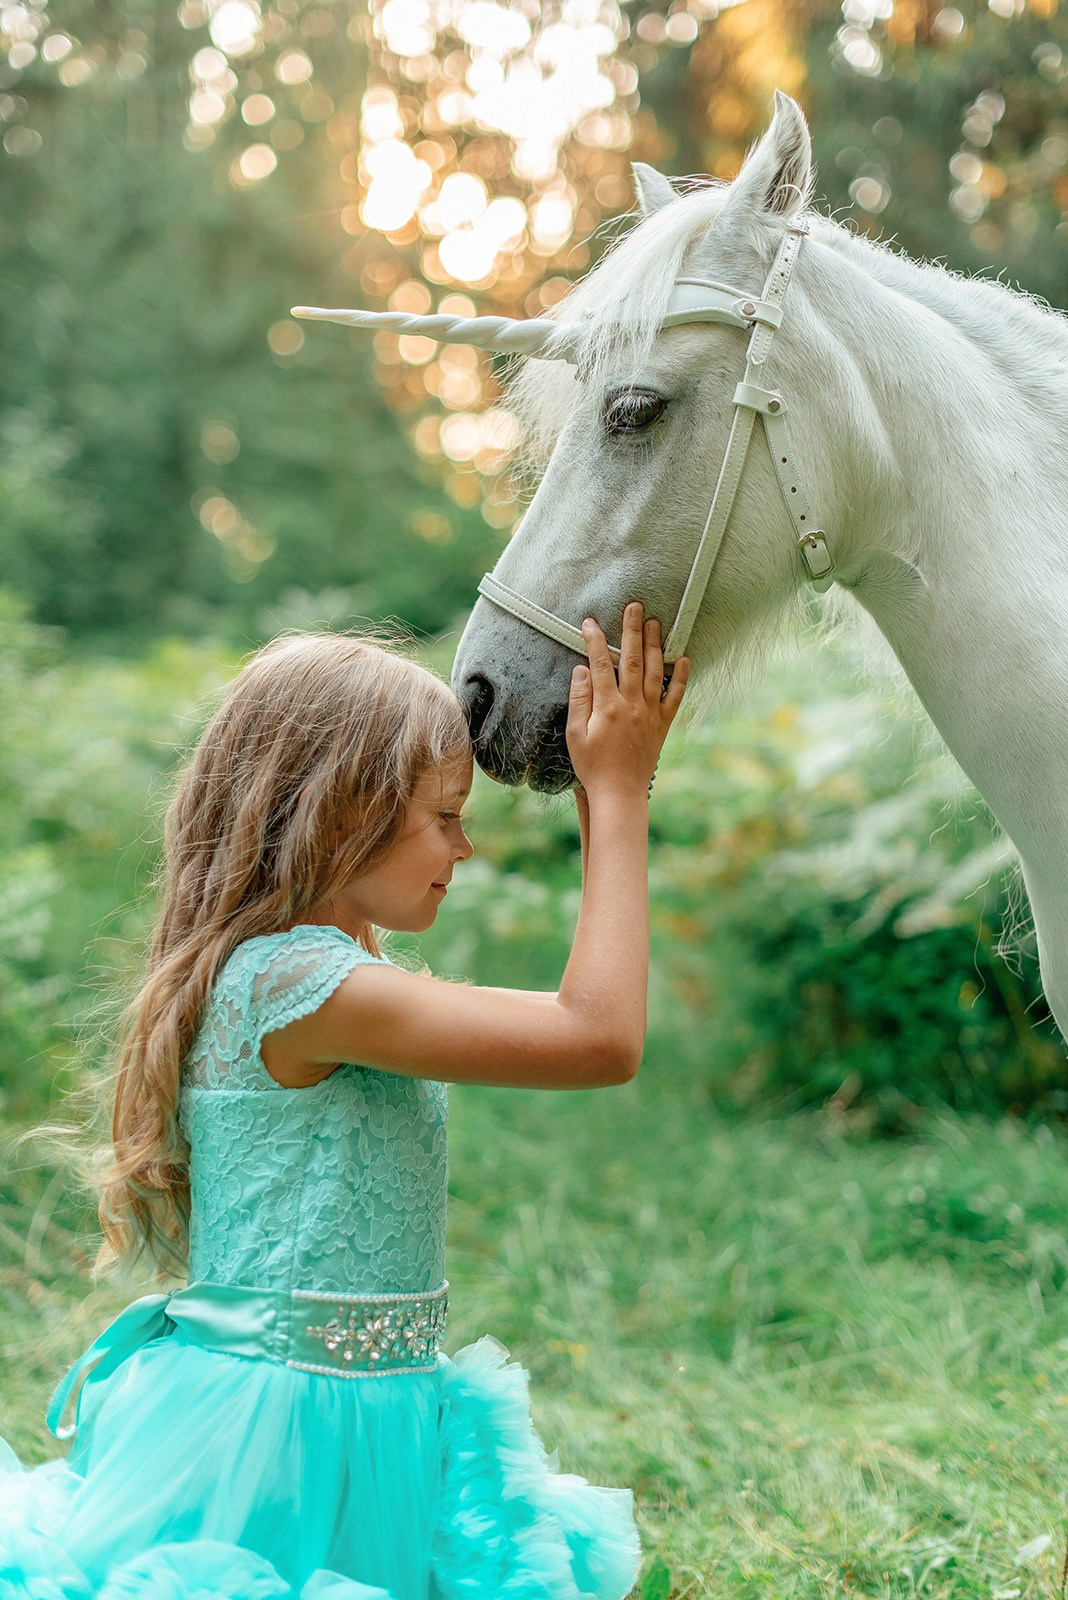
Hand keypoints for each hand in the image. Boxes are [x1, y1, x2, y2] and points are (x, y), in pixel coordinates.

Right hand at [565, 602, 688, 797]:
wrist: (620, 793)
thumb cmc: (592, 766)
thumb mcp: (574, 734)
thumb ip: (579, 700)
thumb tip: (581, 669)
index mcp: (607, 707)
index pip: (601, 664)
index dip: (595, 640)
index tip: (590, 622)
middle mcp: (632, 705)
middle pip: (634, 659)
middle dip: (632, 630)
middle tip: (635, 606)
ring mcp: (650, 713)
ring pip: (655, 671)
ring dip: (656, 644)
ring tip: (655, 623)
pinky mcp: (663, 724)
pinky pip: (675, 696)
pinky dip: (681, 677)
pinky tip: (683, 658)